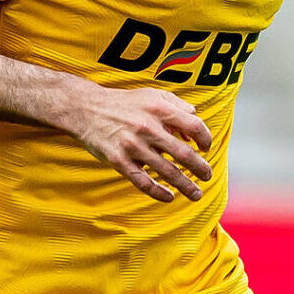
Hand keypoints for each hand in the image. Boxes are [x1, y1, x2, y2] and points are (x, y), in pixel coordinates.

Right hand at [61, 86, 215, 201]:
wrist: (86, 108)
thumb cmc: (124, 102)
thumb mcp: (152, 96)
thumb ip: (177, 106)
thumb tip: (193, 128)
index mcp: (160, 109)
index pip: (195, 126)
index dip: (205, 139)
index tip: (205, 148)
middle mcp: (149, 128)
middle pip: (184, 154)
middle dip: (201, 169)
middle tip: (208, 176)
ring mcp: (133, 146)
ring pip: (167, 172)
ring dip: (186, 186)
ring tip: (196, 194)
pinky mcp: (119, 161)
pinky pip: (143, 182)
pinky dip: (158, 192)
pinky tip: (169, 197)